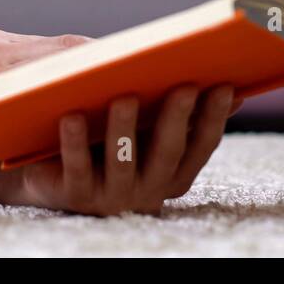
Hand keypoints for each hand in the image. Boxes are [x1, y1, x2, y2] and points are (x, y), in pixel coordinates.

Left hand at [16, 84, 242, 215]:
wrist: (55, 174)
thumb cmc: (109, 137)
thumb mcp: (146, 124)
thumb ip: (176, 107)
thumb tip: (229, 86)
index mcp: (174, 172)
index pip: (201, 145)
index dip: (215, 117)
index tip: (224, 86)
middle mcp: (150, 190)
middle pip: (167, 153)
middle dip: (176, 119)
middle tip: (184, 88)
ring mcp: (114, 197)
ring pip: (123, 162)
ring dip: (124, 130)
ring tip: (124, 99)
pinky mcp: (77, 197)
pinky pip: (78, 169)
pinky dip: (75, 143)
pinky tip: (72, 117)